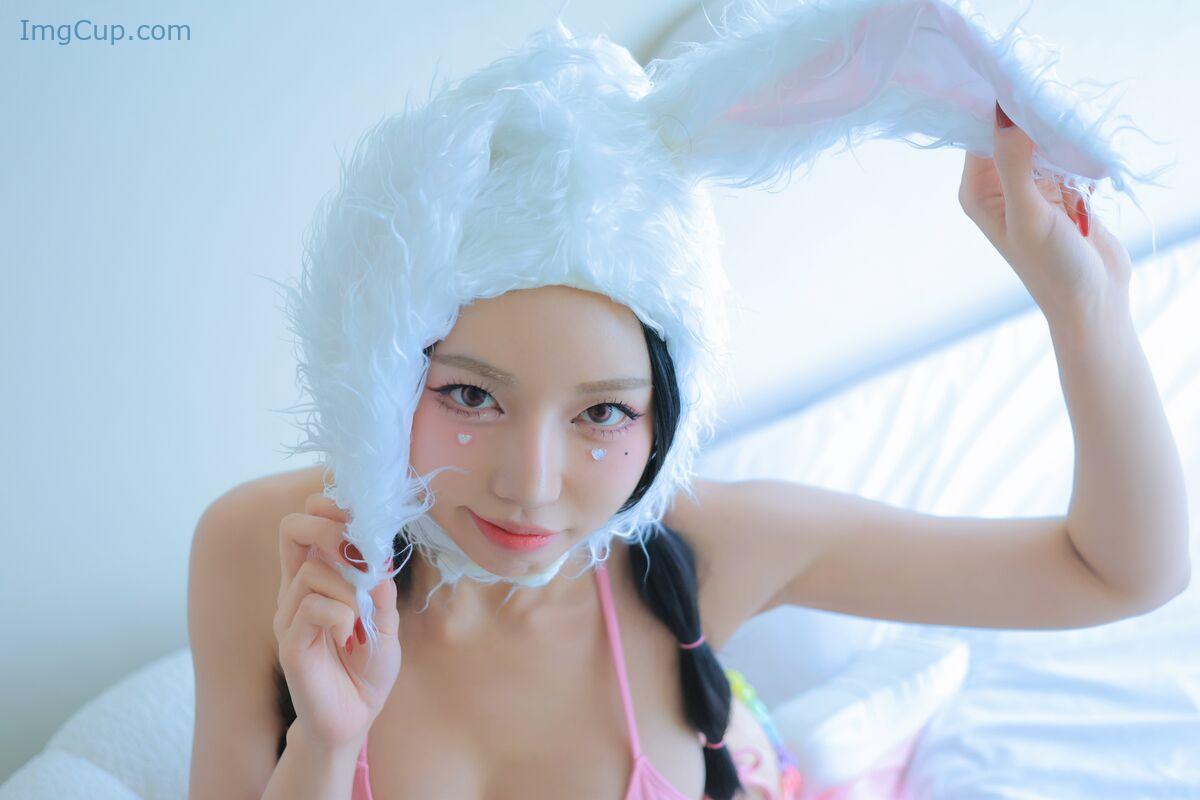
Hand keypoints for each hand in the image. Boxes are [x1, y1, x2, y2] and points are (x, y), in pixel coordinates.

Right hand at [274, 492, 402, 752]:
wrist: (354, 720)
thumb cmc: (366, 670)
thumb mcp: (385, 622)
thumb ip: (380, 588)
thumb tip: (378, 555)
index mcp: (317, 580)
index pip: (306, 525)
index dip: (329, 509)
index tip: (359, 519)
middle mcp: (296, 592)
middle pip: (292, 529)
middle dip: (329, 529)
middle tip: (358, 555)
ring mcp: (289, 616)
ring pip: (312, 571)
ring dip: (349, 588)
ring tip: (362, 617)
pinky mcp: (290, 644)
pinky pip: (313, 608)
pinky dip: (341, 615)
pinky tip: (350, 637)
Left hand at [958, 101, 1132, 321]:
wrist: (1093, 299)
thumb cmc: (1051, 265)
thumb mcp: (1028, 213)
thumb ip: (1014, 163)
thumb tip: (1005, 111)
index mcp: (977, 191)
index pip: (979, 134)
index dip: (998, 107)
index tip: (1022, 80)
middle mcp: (999, 185)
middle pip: (1010, 133)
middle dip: (1031, 114)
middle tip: (1053, 90)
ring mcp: (1031, 186)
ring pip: (1040, 140)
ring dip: (1057, 128)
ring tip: (1073, 112)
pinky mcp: (1061, 188)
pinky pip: (1065, 152)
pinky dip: (1076, 144)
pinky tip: (1087, 136)